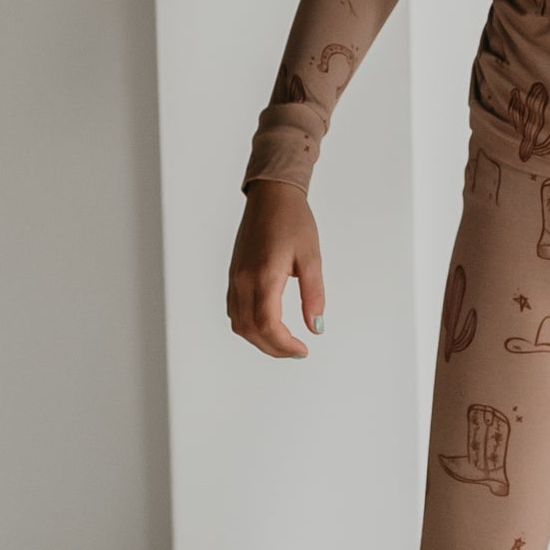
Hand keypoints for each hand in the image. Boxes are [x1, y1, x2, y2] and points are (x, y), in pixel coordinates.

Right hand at [227, 181, 326, 358]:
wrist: (271, 197)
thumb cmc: (293, 221)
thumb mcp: (312, 258)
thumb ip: (314, 295)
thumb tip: (316, 327)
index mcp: (264, 275)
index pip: (267, 324)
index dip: (284, 345)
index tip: (303, 350)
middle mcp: (243, 280)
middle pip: (250, 330)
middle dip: (274, 348)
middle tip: (297, 351)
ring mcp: (235, 278)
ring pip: (238, 324)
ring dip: (260, 340)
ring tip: (284, 342)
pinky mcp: (233, 275)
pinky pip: (234, 311)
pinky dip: (249, 326)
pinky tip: (267, 326)